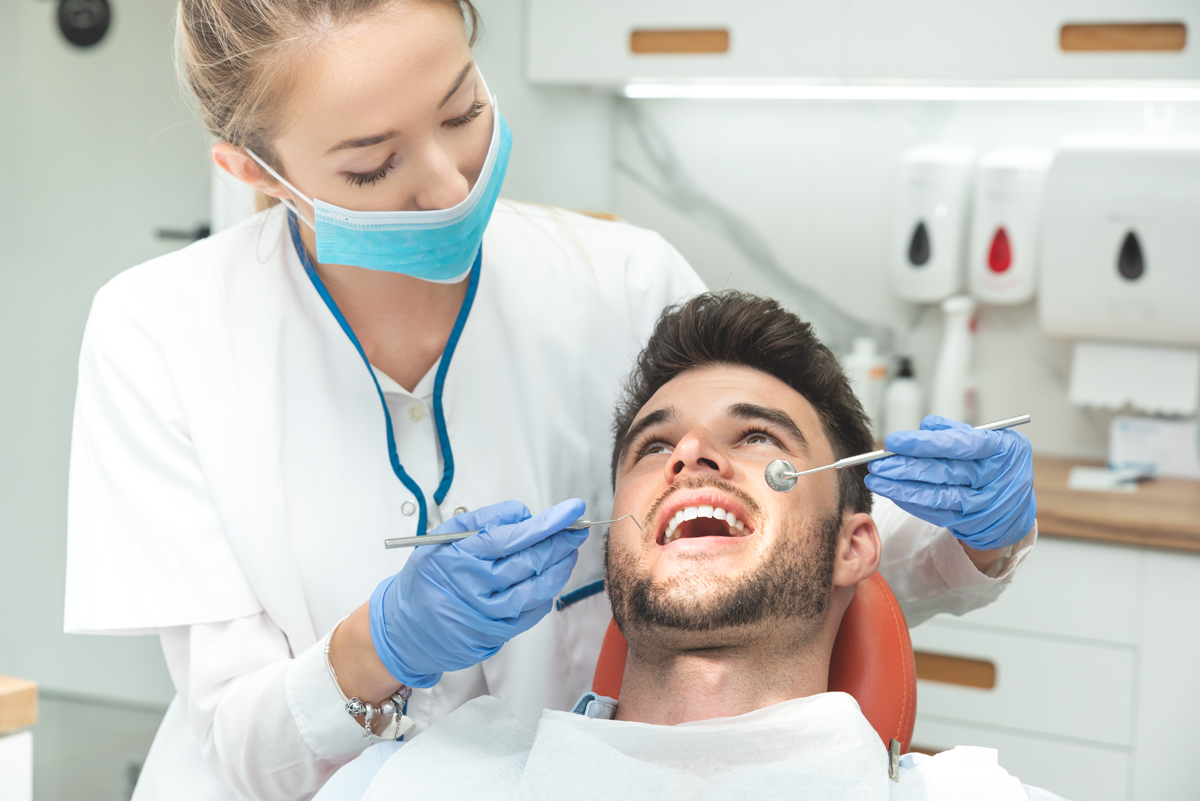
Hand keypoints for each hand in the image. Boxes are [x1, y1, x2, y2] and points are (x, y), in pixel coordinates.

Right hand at [369, 499, 587, 686]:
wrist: (404, 627)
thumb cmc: (426, 577)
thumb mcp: (443, 538)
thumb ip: (483, 520)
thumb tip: (523, 513)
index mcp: (459, 556)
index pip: (514, 536)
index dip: (548, 523)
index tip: (571, 510)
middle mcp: (474, 587)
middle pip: (530, 562)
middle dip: (560, 542)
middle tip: (576, 529)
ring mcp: (485, 615)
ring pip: (536, 589)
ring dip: (560, 567)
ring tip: (569, 551)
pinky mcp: (494, 636)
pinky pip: (530, 613)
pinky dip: (546, 594)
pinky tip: (551, 578)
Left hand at [864, 415, 1035, 550]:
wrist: (1014, 506)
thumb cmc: (996, 462)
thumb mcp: (989, 439)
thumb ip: (956, 431)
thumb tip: (925, 426)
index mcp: (1001, 450)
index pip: (960, 445)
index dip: (925, 444)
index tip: (894, 441)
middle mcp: (994, 479)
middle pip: (944, 472)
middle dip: (905, 467)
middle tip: (877, 462)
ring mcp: (983, 505)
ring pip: (936, 496)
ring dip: (901, 488)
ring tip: (876, 479)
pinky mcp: (969, 522)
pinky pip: (935, 512)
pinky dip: (911, 502)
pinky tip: (892, 493)